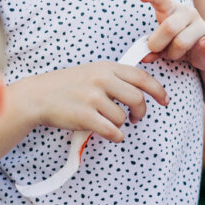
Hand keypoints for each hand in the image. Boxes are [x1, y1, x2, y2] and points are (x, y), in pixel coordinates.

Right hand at [27, 62, 168, 142]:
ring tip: (110, 122)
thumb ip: (114, 77)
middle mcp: (101, 80)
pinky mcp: (84, 116)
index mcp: (106, 68)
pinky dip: (116, 136)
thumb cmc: (67, 85)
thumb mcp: (92, 71)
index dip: (157, 89)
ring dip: (121, 124)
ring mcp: (92, 98)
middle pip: (137, 98)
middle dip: (141, 111)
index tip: (165, 100)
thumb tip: (139, 89)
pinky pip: (112, 131)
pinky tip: (112, 134)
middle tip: (136, 117)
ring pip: (122, 117)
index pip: (141, 76)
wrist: (39, 95)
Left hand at [138, 0, 204, 71]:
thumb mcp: (162, 45)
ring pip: (181, 42)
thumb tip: (144, 56)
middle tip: (156, 50)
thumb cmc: (177, 43)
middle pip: (169, 26)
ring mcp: (202, 23)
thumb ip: (152, 50)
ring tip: (176, 54)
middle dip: (158, 43)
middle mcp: (187, 12)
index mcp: (170, 9)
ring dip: (174, 54)